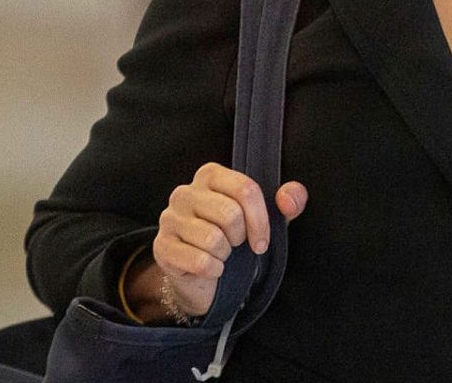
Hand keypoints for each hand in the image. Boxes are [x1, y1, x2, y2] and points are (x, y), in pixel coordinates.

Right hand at [152, 162, 308, 318]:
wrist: (203, 275)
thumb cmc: (233, 238)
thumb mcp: (265, 217)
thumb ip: (288, 201)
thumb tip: (289, 199)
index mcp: (210, 175)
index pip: (245, 189)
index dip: (261, 219)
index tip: (262, 240)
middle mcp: (184, 192)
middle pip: (230, 214)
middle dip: (240, 238)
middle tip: (236, 245)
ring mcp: (169, 218)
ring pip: (213, 239)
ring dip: (225, 255)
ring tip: (220, 253)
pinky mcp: (161, 247)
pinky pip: (199, 261)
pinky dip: (213, 270)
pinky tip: (209, 267)